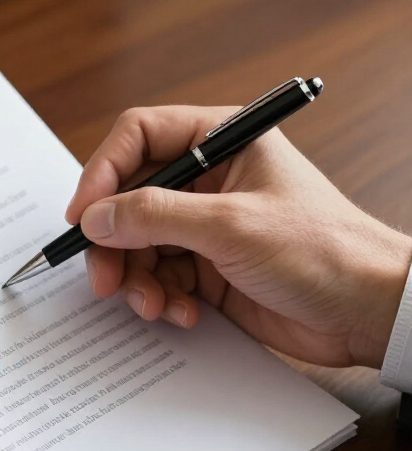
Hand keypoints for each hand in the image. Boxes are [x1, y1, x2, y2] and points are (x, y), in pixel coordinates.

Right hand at [66, 106, 411, 368]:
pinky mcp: (206, 267)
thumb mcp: (230, 225)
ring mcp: (205, 225)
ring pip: (136, 243)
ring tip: (153, 303)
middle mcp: (208, 179)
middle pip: (128, 198)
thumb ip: (154, 216)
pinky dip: (160, 297)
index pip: (138, 138)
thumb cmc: (324, 250)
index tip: (82, 216)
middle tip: (103, 278)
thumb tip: (94, 217)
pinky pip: (158, 277)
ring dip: (136, 278)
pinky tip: (183, 313)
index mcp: (222, 141)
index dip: (102, 173)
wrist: (367, 312)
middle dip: (113, 241)